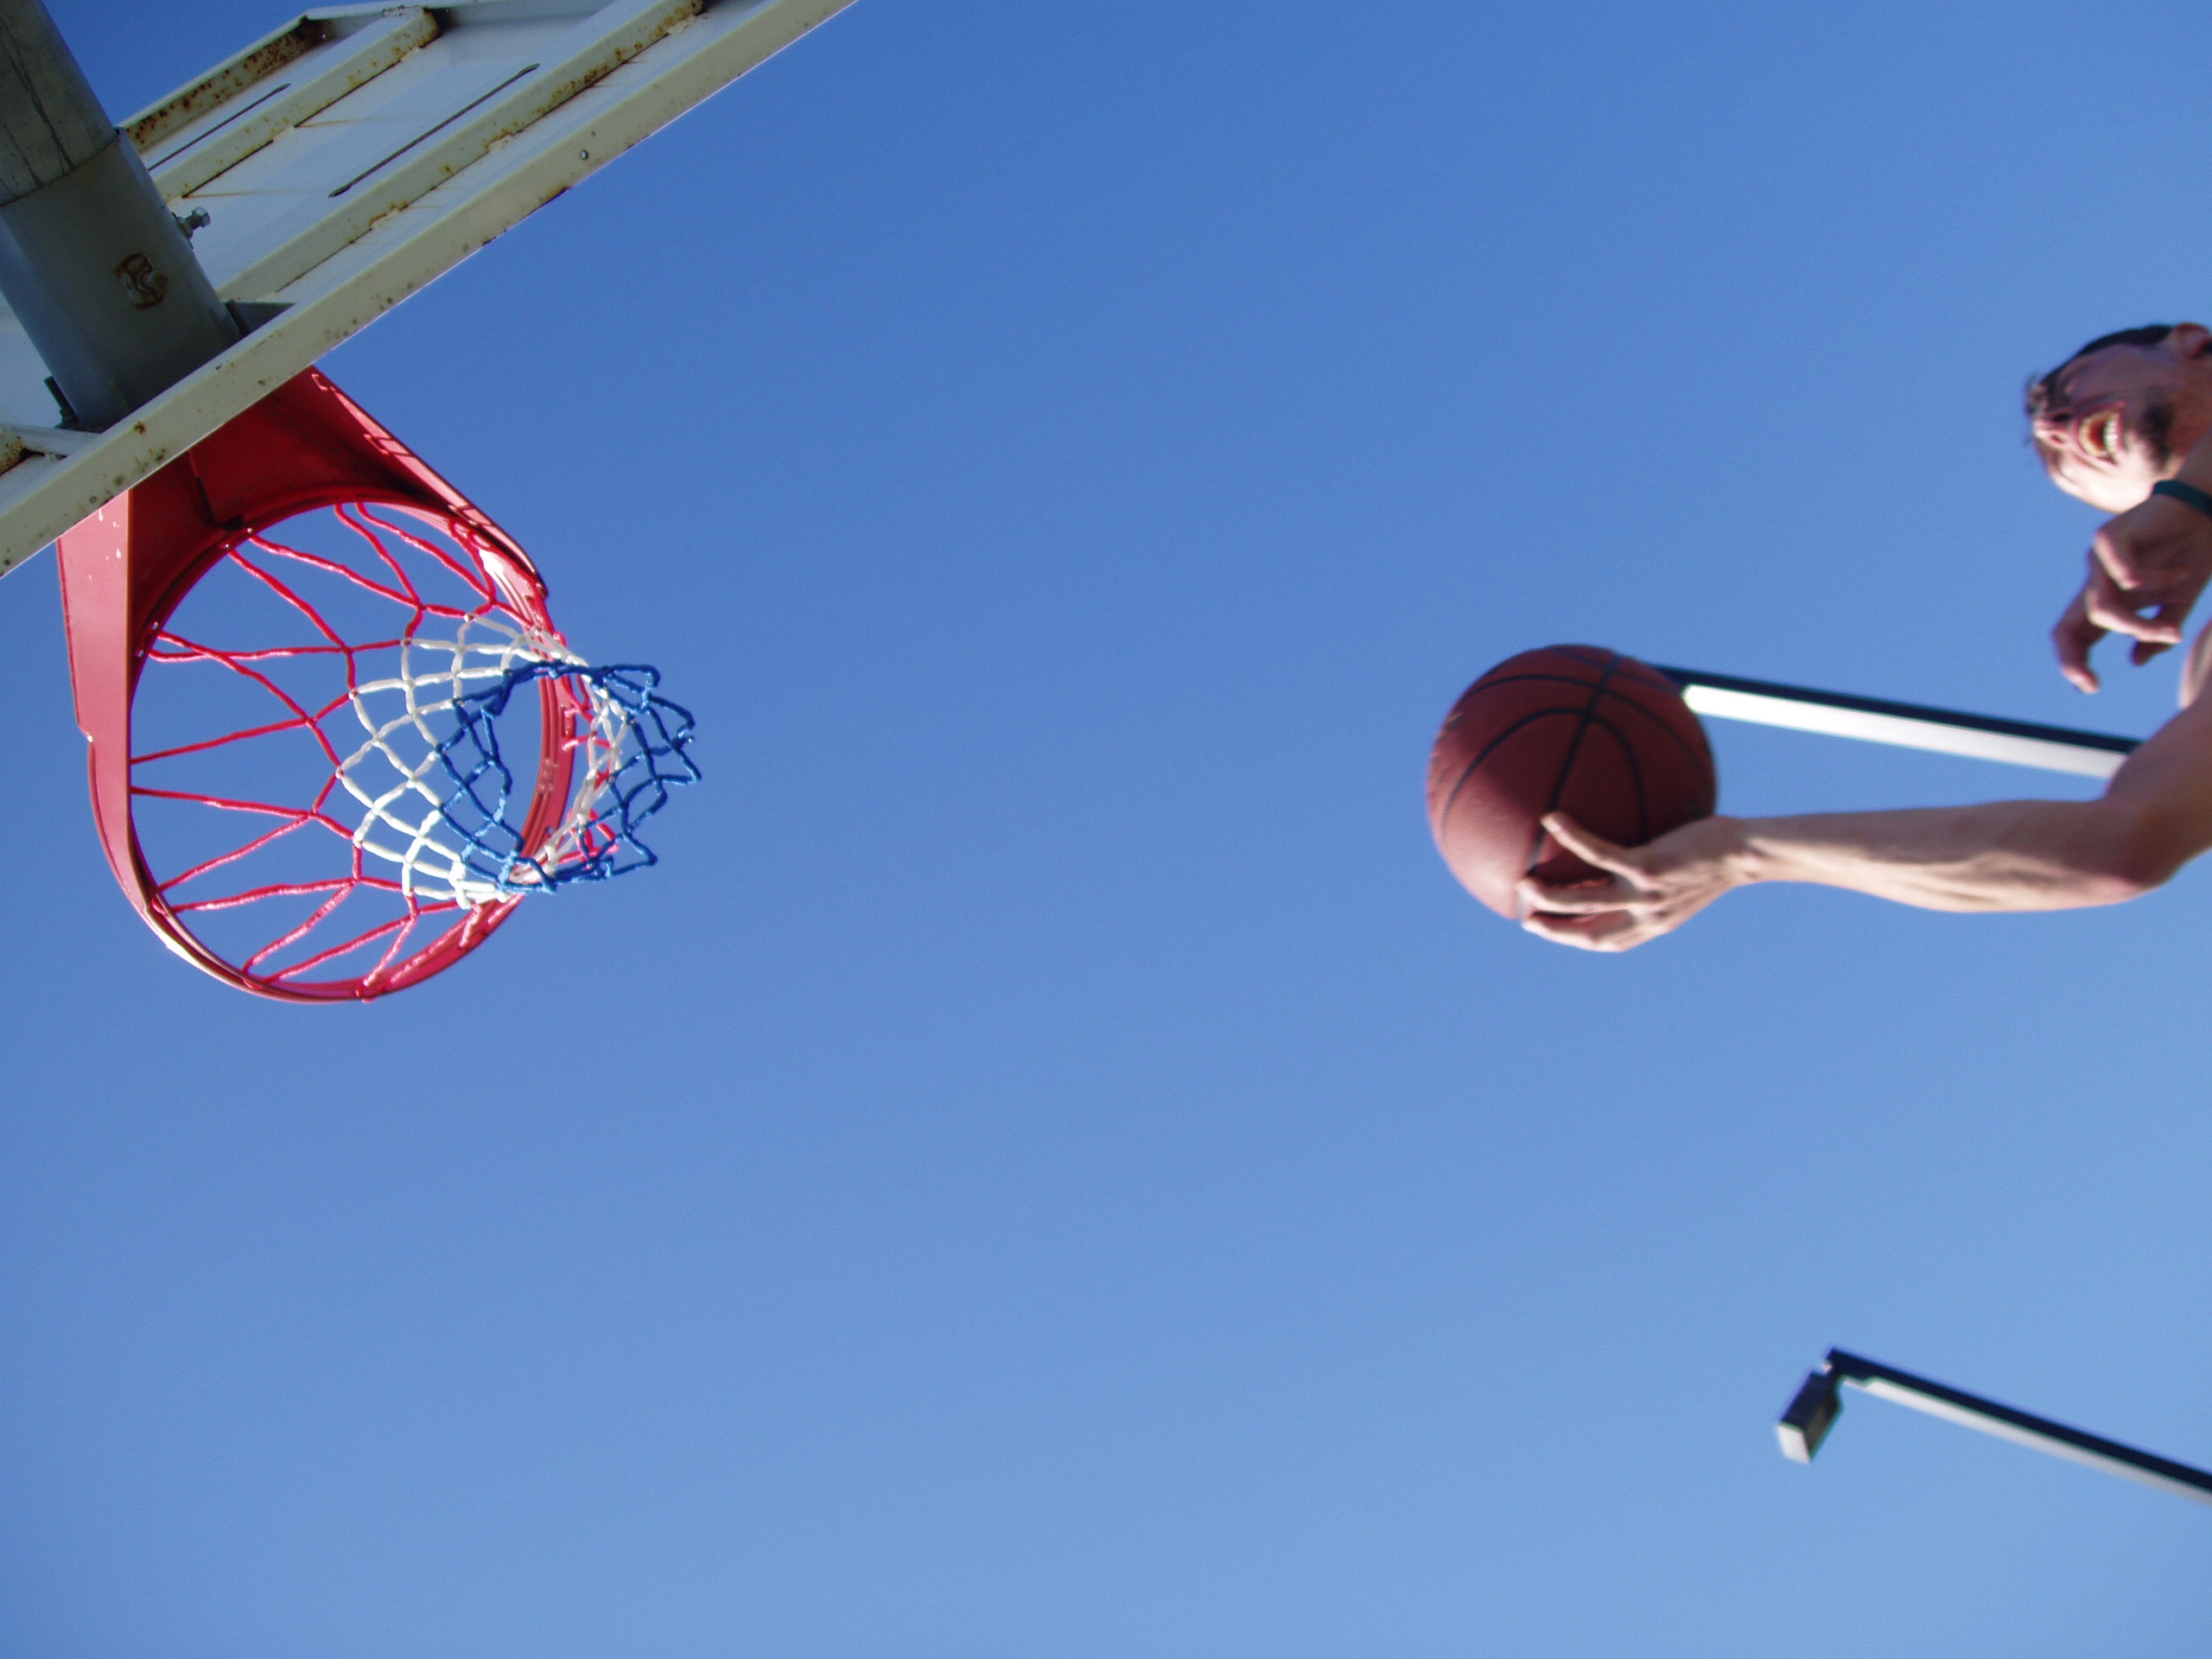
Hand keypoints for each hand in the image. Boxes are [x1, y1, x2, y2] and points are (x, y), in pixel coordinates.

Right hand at [1516, 812, 1749, 951]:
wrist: (1747, 853)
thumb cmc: (1719, 857)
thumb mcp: (1687, 878)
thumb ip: (1657, 877)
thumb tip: (1635, 853)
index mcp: (1655, 922)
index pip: (1609, 942)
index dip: (1576, 941)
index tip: (1551, 930)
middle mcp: (1648, 915)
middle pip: (1590, 933)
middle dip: (1555, 931)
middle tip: (1527, 918)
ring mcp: (1646, 894)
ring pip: (1587, 902)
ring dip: (1552, 897)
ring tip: (1525, 884)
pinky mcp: (1648, 867)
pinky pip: (1601, 853)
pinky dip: (1575, 838)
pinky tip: (1554, 819)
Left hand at [2053, 491, 2211, 691]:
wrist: (2207, 513)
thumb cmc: (2191, 557)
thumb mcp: (2177, 603)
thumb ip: (2157, 633)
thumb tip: (2136, 662)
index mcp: (2109, 601)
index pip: (2076, 636)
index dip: (2074, 663)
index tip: (2089, 688)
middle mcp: (2096, 583)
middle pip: (2065, 626)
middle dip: (2071, 657)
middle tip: (2089, 681)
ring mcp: (2097, 560)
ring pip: (2102, 608)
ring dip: (2138, 623)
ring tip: (2175, 618)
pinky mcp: (2109, 537)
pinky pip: (2125, 576)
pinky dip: (2155, 580)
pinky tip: (2180, 572)